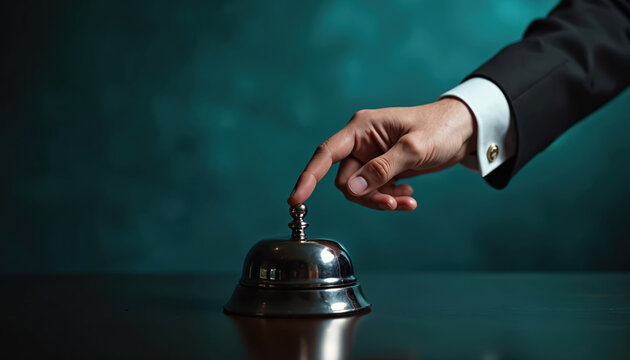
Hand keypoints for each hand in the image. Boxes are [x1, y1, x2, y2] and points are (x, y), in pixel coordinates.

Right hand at [287, 98, 475, 209]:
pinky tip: (409, 194)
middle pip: (346, 180)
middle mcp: (361, 142)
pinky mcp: (382, 167)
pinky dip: (390, 197)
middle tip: (394, 203)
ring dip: (382, 199)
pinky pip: (375, 190)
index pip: (326, 154)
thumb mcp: (414, 149)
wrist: (464, 130)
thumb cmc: (440, 129)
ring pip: (361, 189)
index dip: (308, 177)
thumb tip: (352, 188)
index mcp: (361, 128)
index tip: (295, 199)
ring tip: (408, 200)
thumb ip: (382, 169)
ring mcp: (371, 156)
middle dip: (368, 196)